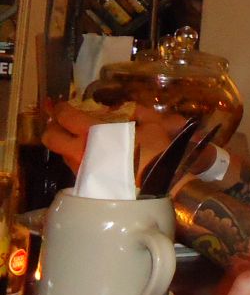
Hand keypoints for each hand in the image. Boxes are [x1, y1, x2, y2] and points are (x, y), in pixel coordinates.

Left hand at [42, 99, 188, 173]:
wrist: (155, 188)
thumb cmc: (153, 155)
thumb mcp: (153, 126)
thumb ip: (140, 112)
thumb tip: (129, 108)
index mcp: (93, 133)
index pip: (66, 117)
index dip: (61, 109)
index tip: (63, 106)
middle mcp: (80, 151)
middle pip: (51, 137)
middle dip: (53, 128)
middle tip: (63, 124)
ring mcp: (80, 169)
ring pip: (61, 153)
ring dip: (66, 145)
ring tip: (80, 141)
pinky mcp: (86, 184)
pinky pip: (74, 166)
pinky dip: (77, 158)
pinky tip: (93, 157)